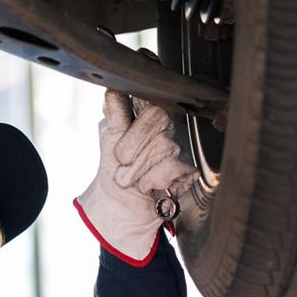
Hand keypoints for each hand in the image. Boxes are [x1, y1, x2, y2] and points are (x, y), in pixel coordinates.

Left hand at [74, 90, 198, 265]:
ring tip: (133, 178)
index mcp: (145, 115)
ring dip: (138, 168)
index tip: (126, 122)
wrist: (120, 206)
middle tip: (121, 161)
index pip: (149, 98)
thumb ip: (115, 115)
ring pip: (162, 144)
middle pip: (157, 116)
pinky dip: (152, 180)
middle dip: (131, 143)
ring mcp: (177, 148)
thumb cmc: (114, 170)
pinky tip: (149, 186)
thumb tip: (113, 90)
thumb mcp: (109, 138)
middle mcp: (164, 128)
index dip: (141, 103)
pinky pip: (171, 166)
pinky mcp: (187, 170)